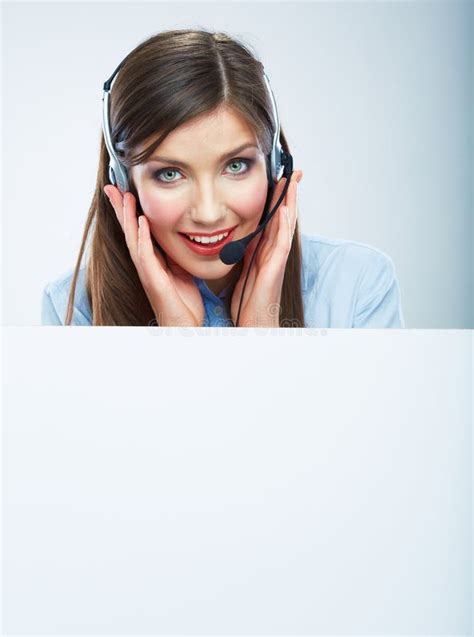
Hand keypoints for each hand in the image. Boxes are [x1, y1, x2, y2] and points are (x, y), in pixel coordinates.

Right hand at [104, 185, 204, 326]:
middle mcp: (144, 264)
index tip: (124, 191)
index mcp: (151, 260)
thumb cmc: (182, 302)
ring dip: (127, 217)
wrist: (183, 326)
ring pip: (132, 238)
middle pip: (128, 230)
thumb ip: (175, 254)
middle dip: (120, 208)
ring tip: (123, 196)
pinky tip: (141, 221)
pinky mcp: (153, 279)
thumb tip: (182, 236)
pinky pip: (145, 254)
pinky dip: (142, 237)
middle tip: (111, 186)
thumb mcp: (181, 271)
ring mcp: (147, 271)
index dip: (129, 211)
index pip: (136, 230)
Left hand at [230, 170, 302, 326]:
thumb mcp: (243, 271)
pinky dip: (284, 227)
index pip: (271, 220)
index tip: (279, 180)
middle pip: (283, 219)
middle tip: (293, 173)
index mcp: (263, 253)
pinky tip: (286, 211)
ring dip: (290, 204)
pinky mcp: (274, 271)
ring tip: (292, 182)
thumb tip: (239, 237)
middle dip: (288, 196)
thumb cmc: (249, 303)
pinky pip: (281, 245)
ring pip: (285, 227)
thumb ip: (244, 253)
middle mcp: (272, 254)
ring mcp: (275, 261)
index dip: (276, 200)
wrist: (254, 326)